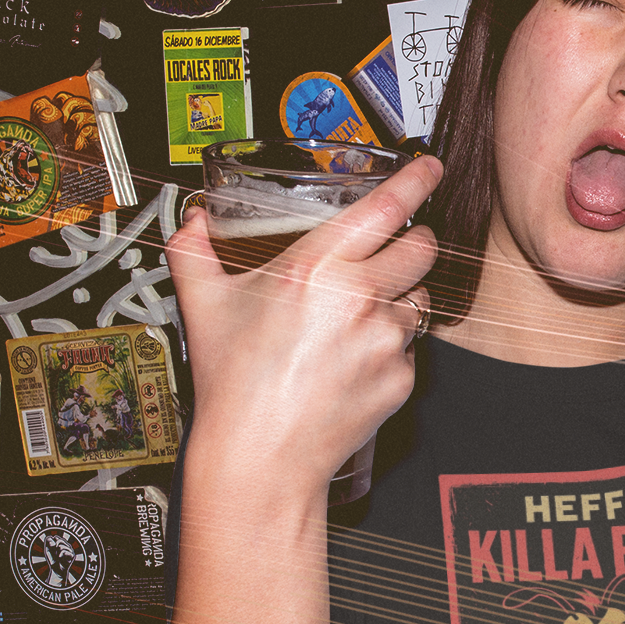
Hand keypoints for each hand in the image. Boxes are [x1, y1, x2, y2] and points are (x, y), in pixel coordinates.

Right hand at [168, 155, 443, 492]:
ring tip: (354, 318)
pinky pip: (411, 347)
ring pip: (420, 297)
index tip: (430, 167)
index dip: (418, 180)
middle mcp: (359, 299)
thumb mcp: (203, 304)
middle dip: (412, 242)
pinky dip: (390, 346)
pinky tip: (352, 359)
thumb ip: (194, 251)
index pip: (388, 207)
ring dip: (399, 297)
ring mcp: (386, 340)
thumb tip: (194, 223)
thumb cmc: (232, 383)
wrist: (259, 456)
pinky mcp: (402, 377)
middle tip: (390, 250)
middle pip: (422, 248)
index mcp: (315, 268)